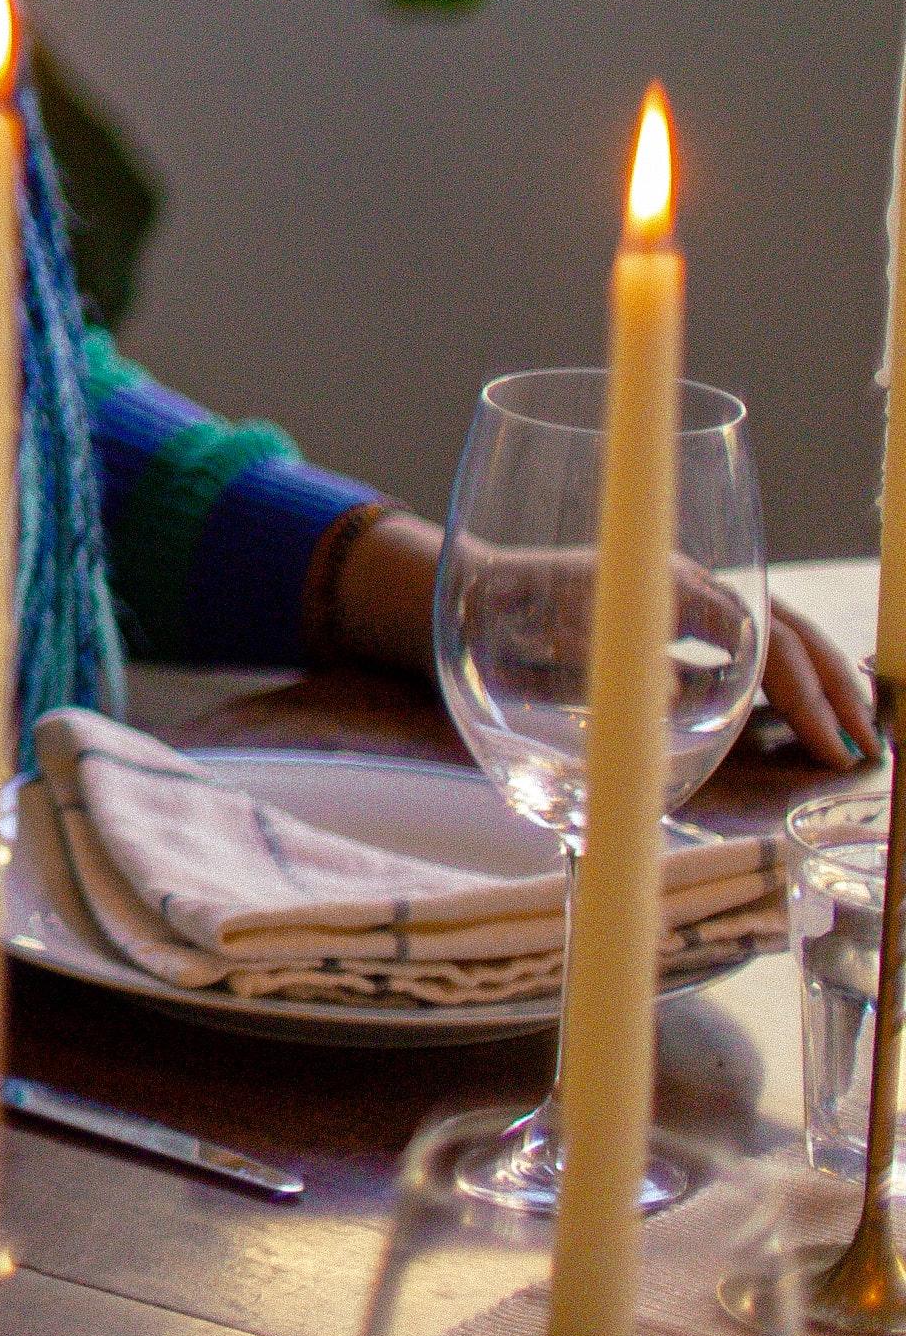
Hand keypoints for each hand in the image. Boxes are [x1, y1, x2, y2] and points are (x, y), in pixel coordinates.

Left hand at [326, 503, 882, 768]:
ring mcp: (684, 598)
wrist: (472, 591)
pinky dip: (788, 672)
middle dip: (829, 688)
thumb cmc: (503, 615)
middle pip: (782, 630)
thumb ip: (601, 660)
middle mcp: (684, 586)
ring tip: (858, 732)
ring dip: (821, 679)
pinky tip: (809, 711)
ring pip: (776, 631)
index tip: (829, 747)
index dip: (799, 694)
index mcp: (661, 587)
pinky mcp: (676, 616)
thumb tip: (672, 694)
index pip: (755, 639)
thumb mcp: (541, 640)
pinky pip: (749, 639)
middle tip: (864, 749)